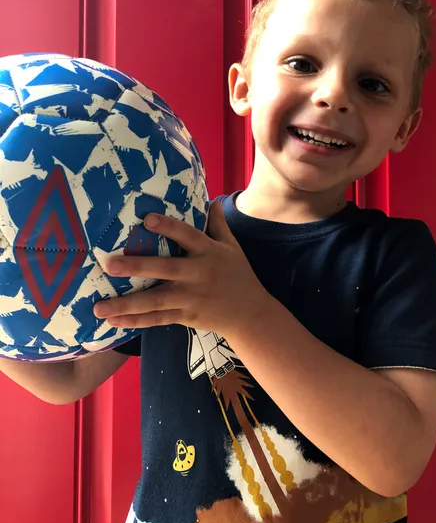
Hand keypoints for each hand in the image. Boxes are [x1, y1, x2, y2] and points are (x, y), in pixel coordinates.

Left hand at [93, 201, 272, 339]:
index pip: (188, 236)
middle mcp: (197, 274)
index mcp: (208, 252)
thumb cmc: (238, 275)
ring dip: (126, 304)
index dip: (168, 227)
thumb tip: (211, 201)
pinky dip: (135, 322)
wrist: (250, 313)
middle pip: (165, 269)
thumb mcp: (232, 247)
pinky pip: (157, 319)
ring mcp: (190, 298)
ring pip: (155, 301)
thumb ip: (218, 224)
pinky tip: (113, 321)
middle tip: (110, 264)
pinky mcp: (186, 316)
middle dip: (137, 267)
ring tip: (99, 306)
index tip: (147, 218)